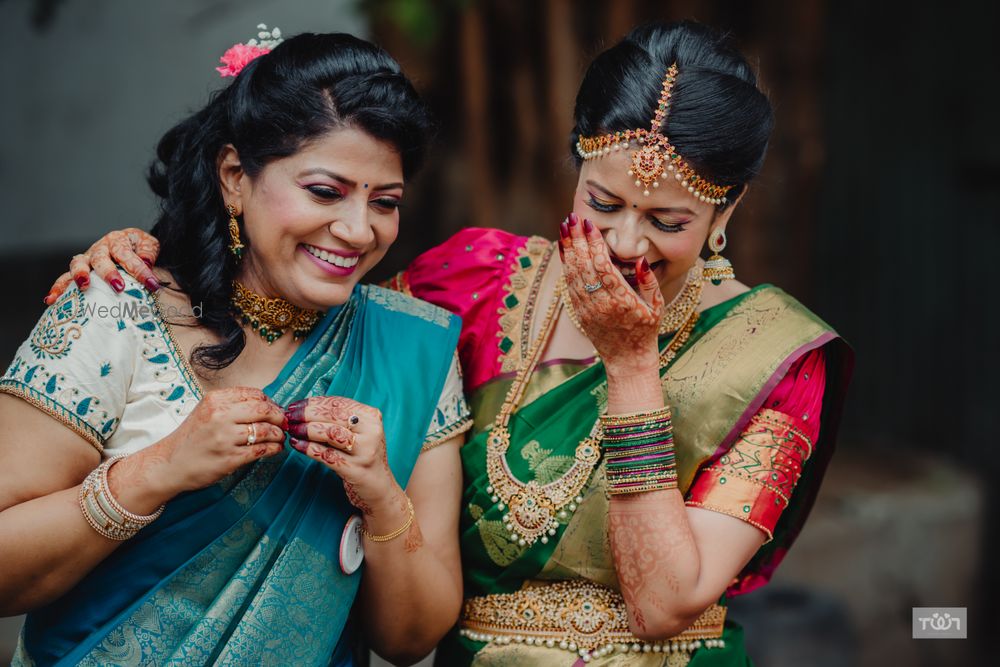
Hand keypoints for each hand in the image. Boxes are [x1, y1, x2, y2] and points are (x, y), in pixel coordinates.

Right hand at [45, 228, 160, 304]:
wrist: (127, 244)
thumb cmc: (138, 247)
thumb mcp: (148, 245)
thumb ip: (148, 252)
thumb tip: (146, 263)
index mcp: (118, 240)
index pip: (128, 255)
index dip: (140, 270)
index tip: (152, 284)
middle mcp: (100, 248)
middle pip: (100, 258)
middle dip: (109, 273)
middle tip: (118, 287)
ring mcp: (87, 259)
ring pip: (78, 264)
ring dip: (79, 276)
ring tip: (84, 287)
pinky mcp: (78, 271)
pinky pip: (64, 278)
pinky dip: (57, 288)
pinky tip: (51, 299)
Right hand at [113, 387, 287, 503]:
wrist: (170, 464)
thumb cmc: (192, 437)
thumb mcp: (206, 411)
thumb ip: (232, 404)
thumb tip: (266, 405)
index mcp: (215, 400)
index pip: (255, 394)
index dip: (270, 403)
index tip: (274, 410)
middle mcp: (220, 416)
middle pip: (264, 410)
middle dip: (279, 417)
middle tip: (283, 423)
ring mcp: (225, 438)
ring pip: (266, 430)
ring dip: (278, 434)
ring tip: (279, 437)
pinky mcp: (230, 458)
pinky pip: (262, 450)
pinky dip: (274, 449)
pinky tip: (275, 449)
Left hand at [284, 396, 400, 517]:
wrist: (379, 487)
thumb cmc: (362, 455)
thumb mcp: (359, 432)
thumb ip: (339, 419)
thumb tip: (306, 407)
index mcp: (371, 417)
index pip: (339, 403)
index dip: (314, 403)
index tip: (296, 406)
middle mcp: (371, 432)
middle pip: (334, 416)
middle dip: (307, 414)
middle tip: (289, 417)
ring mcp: (365, 451)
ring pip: (331, 434)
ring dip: (306, 430)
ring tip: (292, 430)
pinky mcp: (356, 470)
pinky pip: (327, 455)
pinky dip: (308, 448)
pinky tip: (297, 445)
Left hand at [559, 212, 663, 372]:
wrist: (627, 360)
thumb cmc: (646, 331)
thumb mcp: (657, 306)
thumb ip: (649, 282)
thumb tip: (640, 259)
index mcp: (621, 300)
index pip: (603, 265)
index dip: (594, 243)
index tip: (589, 224)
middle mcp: (601, 303)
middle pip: (584, 265)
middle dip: (576, 239)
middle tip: (572, 218)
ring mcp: (588, 309)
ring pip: (572, 273)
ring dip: (567, 249)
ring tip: (564, 227)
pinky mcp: (580, 312)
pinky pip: (570, 284)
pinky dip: (566, 265)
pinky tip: (564, 249)